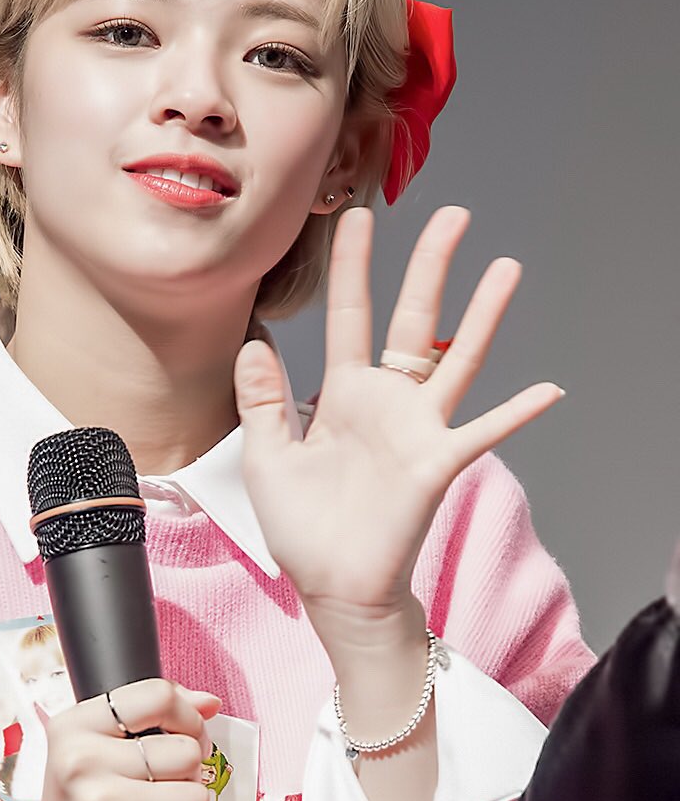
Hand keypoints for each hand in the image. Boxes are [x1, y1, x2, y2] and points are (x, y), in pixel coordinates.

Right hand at [27, 680, 219, 800]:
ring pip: (194, 795)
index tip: (185, 738)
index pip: (157, 696)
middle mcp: (79, 760)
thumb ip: (155, 717)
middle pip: (185, 751)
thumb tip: (209, 702)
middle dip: (190, 775)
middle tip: (168, 789)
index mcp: (74, 726)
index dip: (188, 718)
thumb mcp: (101, 750)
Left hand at [234, 205, 562, 633]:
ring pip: (458, 360)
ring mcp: (417, 429)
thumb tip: (253, 343)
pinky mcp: (435, 464)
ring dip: (483, 317)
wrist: (332, 587)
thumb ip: (264, 400)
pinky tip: (547, 390)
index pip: (350, 316)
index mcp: (344, 393)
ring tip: (505, 267)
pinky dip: (515, 413)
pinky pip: (482, 433)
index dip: (352, 268)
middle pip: (415, 320)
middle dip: (430, 267)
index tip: (354, 216)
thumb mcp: (269, 456)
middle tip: (452, 214)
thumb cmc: (303, 526)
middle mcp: (387, 401)